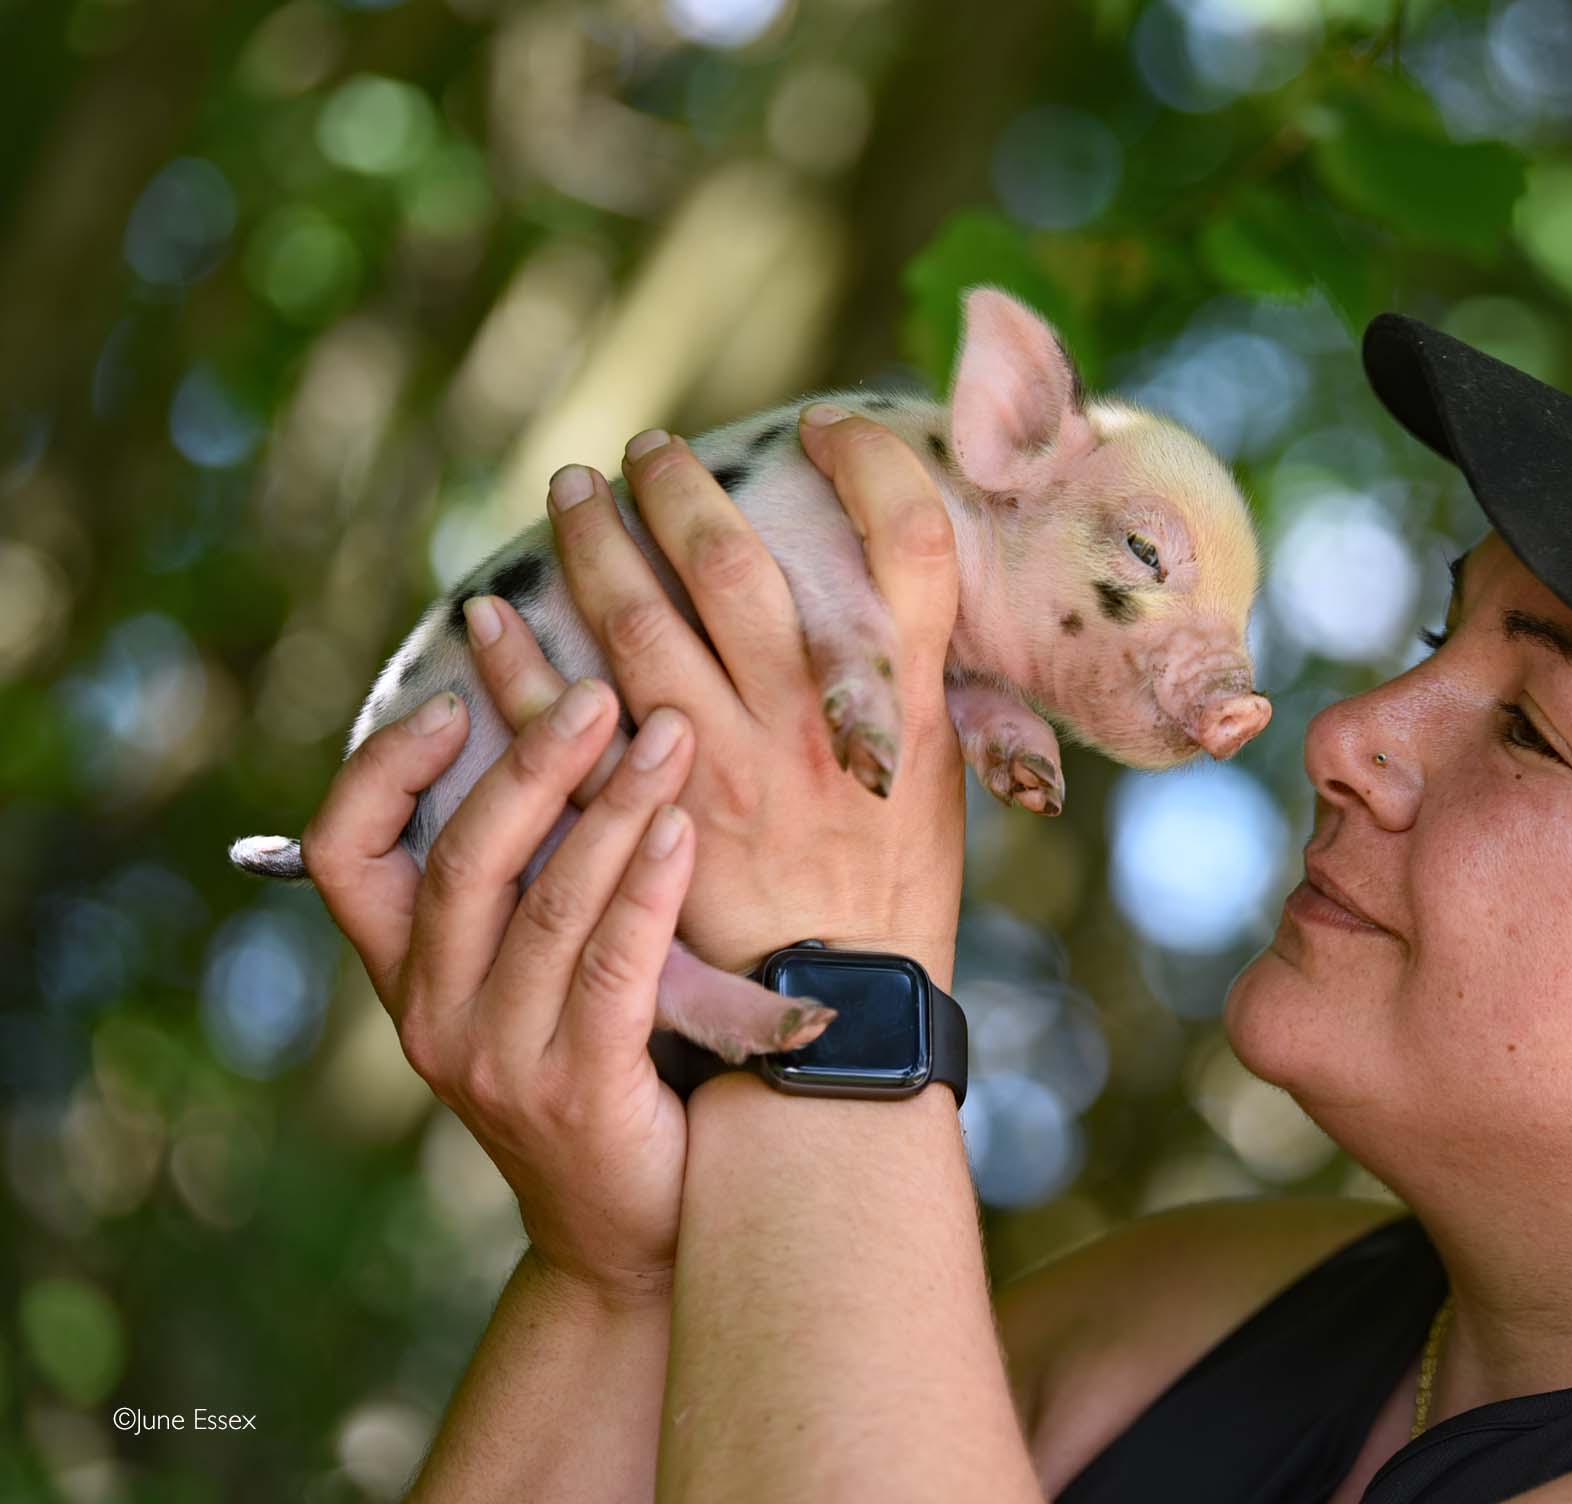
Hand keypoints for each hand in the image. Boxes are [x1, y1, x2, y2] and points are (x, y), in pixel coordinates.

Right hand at [301, 679, 694, 1307]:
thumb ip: (530, 889)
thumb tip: (556, 740)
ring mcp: (499, 1060)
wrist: (628, 1237)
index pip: (344, 857)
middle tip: (597, 693)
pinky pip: (612, 967)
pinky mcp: (577, 1091)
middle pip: (459, 861)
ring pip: (544, 906)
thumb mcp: (536, 982)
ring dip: (610, 809)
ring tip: (667, 737)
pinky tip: (682, 829)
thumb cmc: (600, 1077)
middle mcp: (433, 1018)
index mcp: (409, 978)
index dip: (386, 768)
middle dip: (530, 763)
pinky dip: (648, 887)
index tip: (456, 698)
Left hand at [470, 414, 966, 984]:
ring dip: (590, 547)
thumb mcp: (942, 769)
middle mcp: (812, 719)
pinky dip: (516, 664)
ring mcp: (725, 766)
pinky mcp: (651, 818)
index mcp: (903, 697)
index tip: (827, 426)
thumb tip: (890, 580)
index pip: (910, 538)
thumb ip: (912, 676)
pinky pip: (564, 724)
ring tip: (565, 497)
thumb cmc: (898, 880)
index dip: (872, 464)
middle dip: (682, 490)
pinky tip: (485, 616)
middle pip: (738, 564)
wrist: (846, 1009)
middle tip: (646, 450)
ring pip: (639, 624)